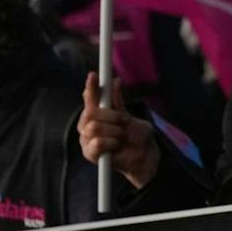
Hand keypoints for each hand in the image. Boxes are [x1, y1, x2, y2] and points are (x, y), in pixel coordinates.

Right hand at [79, 73, 160, 188]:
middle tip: (123, 122)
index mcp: (96, 114)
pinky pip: (97, 143)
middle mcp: (87, 125)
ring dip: (114, 131)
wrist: (145, 156)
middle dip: (111, 116)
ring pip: (94, 128)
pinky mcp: (90, 154)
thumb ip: (118, 102)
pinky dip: (111, 143)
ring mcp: (86, 139)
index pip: (90, 98)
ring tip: (121, 136)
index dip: (91, 86)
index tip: (94, 74)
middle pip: (90, 113)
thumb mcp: (129, 116)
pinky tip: (116, 145)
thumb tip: (115, 81)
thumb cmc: (136, 136)